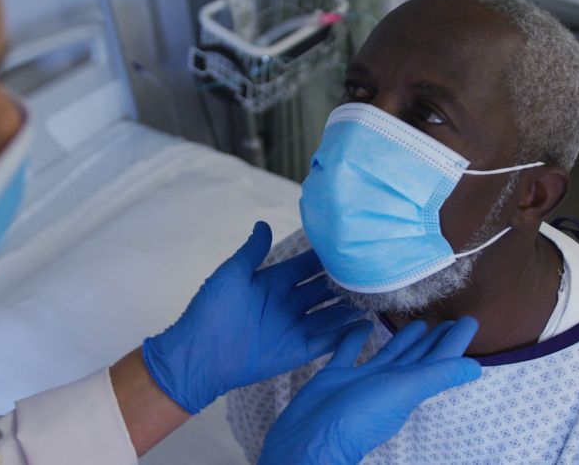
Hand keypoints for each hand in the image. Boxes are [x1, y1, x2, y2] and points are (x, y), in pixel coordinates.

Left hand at [142, 221, 362, 413]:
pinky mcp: (299, 350)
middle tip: (371, 271)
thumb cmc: (213, 310)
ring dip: (350, 306)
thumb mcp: (232, 274)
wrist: (201, 354)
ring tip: (377, 296)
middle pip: (323, 289)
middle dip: (344, 281)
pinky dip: (346, 333)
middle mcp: (288, 303)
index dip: (326, 257)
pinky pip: (328, 340)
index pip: (306, 266)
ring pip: (330, 313)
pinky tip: (367, 324)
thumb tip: (264, 224)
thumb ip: (252, 251)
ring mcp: (295, 327)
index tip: (349, 245)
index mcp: (273, 282)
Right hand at [259, 317, 481, 464]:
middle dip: (433, 339)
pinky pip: (349, 352)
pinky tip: (363, 324)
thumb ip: (438, 376)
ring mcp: (362, 380)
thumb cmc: (361, 416)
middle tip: (447, 317)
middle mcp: (389, 383)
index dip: (455, 342)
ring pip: (388, 353)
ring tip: (415, 320)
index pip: (440, 359)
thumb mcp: (404, 391)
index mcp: (408, 386)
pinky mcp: (336, 377)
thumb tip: (477, 368)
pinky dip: (356, 338)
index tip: (470, 320)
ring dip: (402, 338)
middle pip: (418, 356)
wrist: (312, 436)